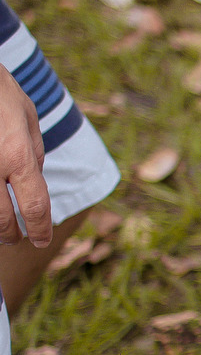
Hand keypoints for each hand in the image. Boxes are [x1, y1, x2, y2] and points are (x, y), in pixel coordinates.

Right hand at [0, 69, 49, 248]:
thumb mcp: (26, 114)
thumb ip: (34, 150)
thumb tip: (37, 178)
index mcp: (18, 155)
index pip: (34, 206)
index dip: (40, 228)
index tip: (42, 240)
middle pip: (0, 219)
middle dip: (10, 234)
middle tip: (16, 238)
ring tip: (0, 230)